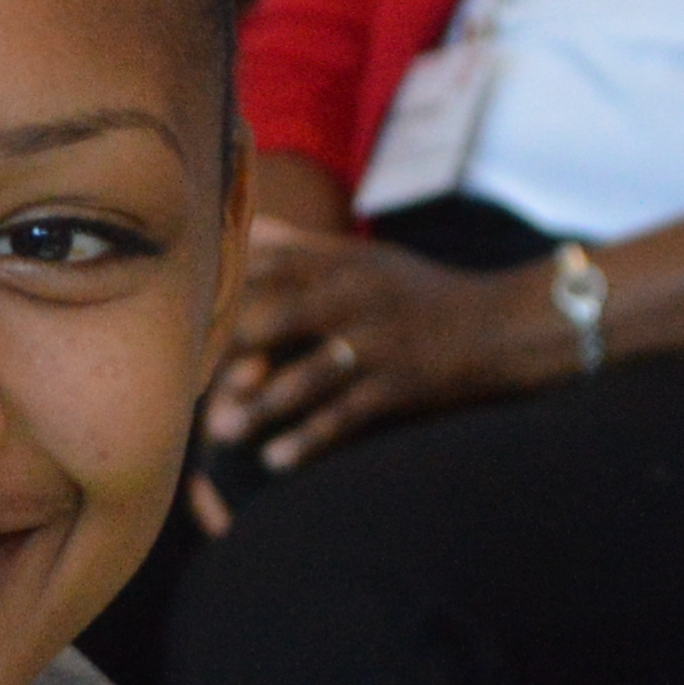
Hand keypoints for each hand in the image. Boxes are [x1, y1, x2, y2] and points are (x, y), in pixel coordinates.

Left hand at [204, 221, 558, 469]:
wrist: (508, 324)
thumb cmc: (424, 293)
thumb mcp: (368, 259)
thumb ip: (303, 246)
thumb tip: (245, 223)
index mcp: (344, 263)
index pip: (267, 270)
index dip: (219, 294)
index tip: (175, 318)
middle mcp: (358, 296)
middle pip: (276, 319)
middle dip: (229, 353)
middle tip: (184, 383)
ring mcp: (381, 341)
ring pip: (308, 374)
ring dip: (262, 405)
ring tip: (223, 433)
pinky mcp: (403, 383)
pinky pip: (347, 414)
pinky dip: (310, 438)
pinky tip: (277, 461)